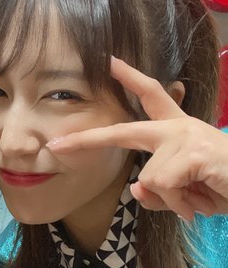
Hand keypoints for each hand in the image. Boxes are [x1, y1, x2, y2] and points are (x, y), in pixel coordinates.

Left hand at [47, 57, 227, 220]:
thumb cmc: (221, 187)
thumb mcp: (183, 194)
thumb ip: (157, 191)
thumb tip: (136, 189)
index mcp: (178, 131)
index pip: (153, 98)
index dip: (131, 80)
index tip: (109, 63)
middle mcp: (179, 128)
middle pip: (126, 131)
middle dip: (88, 140)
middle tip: (56, 145)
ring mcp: (186, 137)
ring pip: (148, 180)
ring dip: (171, 201)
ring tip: (197, 199)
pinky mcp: (194, 152)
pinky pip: (163, 187)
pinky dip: (179, 205)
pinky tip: (201, 201)